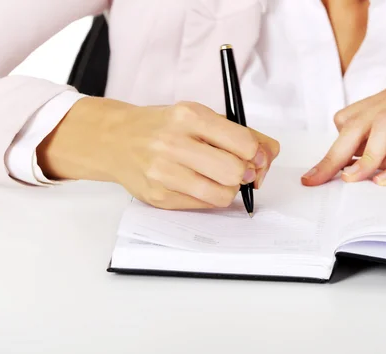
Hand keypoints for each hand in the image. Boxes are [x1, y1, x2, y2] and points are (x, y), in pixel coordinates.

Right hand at [37, 97, 279, 208]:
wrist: (115, 139)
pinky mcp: (158, 196)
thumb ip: (240, 132)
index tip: (256, 158)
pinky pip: (202, 205)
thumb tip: (270, 154)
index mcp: (189, 116)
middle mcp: (173, 142)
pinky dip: (209, 197)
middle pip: (234, 172)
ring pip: (221, 195)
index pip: (243, 143)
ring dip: (229, 189)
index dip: (258, 155)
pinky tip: (199, 184)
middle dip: (245, 174)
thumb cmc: (163, 126)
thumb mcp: (200, 116)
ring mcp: (163, 172)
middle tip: (239, 170)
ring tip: (219, 178)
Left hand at [301, 82, 385, 186]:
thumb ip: (373, 159)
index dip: (333, 150)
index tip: (316, 177)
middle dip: (339, 153)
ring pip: (385, 122)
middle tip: (323, 179)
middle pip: (361, 121)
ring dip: (369, 156)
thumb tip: (338, 171)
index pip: (349, 121)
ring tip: (358, 179)